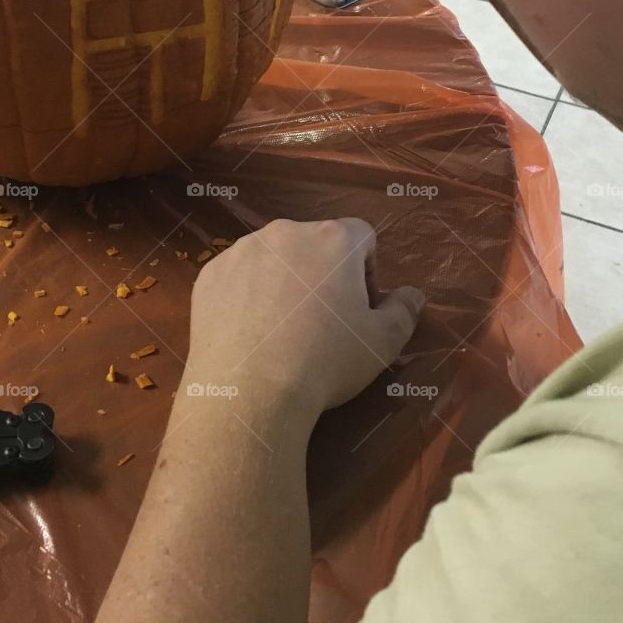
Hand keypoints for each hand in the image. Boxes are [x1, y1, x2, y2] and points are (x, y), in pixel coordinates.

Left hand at [186, 219, 423, 420]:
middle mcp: (286, 232)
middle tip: (321, 323)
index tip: (358, 307)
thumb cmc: (326, 362)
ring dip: (283, 282)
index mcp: (334, 239)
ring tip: (281, 330)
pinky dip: (246, 296)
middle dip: (323, 274)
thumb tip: (412, 295)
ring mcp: (242, 250)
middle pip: (315, 244)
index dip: (366, 271)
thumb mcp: (382, 343)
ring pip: (273, 258)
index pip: (362, 236)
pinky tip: (249, 333)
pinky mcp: (210, 274)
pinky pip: (237, 277)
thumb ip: (404, 311)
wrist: (250, 391)